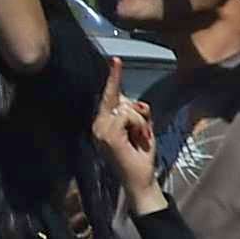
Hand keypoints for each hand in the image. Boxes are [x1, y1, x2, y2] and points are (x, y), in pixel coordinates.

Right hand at [90, 87, 169, 211]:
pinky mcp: (107, 135)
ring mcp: (100, 130)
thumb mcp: (142, 128)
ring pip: (126, 107)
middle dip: (138, 113)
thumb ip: (136, 112)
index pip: (109, 96)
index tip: (116, 60)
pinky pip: (128, 116)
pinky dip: (139, 126)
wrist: (140, 179)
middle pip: (121, 99)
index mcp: (103, 122)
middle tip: (141, 135)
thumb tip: (136, 103)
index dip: (114, 78)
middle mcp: (97, 125)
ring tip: (139, 140)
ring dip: (141, 123)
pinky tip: (138, 140)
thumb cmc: (141, 155)